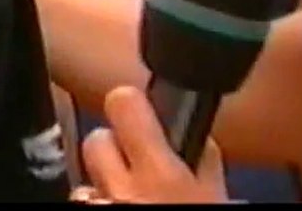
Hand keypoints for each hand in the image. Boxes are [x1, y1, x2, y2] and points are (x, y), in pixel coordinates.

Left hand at [81, 86, 228, 202]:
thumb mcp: (215, 197)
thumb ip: (203, 160)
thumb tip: (194, 134)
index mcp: (159, 174)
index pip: (124, 103)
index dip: (131, 100)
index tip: (139, 105)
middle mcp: (121, 187)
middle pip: (97, 137)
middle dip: (115, 143)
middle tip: (138, 159)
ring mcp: (99, 203)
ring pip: (87, 169)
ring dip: (106, 173)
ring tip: (132, 188)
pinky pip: (86, 194)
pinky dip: (100, 195)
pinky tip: (121, 201)